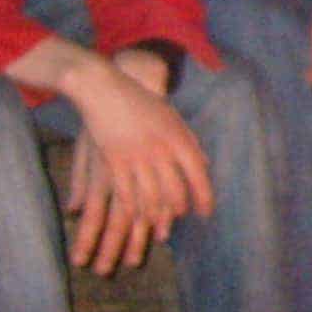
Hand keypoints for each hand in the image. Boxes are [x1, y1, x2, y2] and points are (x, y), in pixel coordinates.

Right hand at [59, 56, 214, 274]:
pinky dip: (134, 209)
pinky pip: (127, 193)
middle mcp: (160, 149)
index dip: (204, 195)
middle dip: (178, 209)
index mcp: (177, 136)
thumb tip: (205, 163)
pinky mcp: (114, 160)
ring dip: (156, 215)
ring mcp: (136, 156)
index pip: (198, 172)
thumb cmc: (140, 101)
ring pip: (151, 196)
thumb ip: (188, 141)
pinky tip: (137, 218)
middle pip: (175, 190)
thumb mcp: (171, 117)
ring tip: (159, 225)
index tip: (206, 212)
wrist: (104, 87)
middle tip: (179, 219)